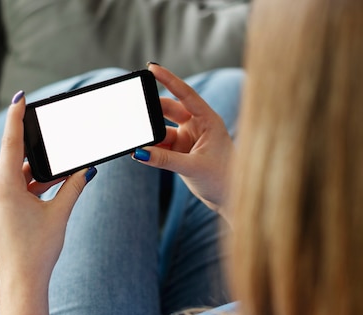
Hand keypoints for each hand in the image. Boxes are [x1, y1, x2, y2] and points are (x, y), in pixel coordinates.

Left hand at [0, 92, 94, 292]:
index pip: (11, 142)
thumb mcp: (60, 213)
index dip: (17, 117)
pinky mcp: (1, 207)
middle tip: (56, 129)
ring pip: (20, 172)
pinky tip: (56, 182)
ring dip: (41, 169)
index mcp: (4, 185)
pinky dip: (35, 182)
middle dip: (39, 146)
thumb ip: (73, 186)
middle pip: (18, 156)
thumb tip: (87, 168)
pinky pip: (18, 185)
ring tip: (66, 163)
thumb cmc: (38, 249)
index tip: (21, 97)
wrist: (22, 281)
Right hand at [134, 64, 233, 215]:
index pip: (186, 94)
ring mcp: (187, 138)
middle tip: (133, 109)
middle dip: (151, 110)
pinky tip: (139, 151)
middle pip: (169, 109)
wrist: (229, 199)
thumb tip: (139, 152)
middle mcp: (198, 125)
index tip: (151, 67)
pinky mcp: (180, 151)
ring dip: (149, 133)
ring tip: (135, 138)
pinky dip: (150, 147)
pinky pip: (160, 145)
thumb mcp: (193, 167)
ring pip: (161, 129)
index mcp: (209, 120)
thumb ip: (165, 160)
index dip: (169, 80)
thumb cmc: (223, 179)